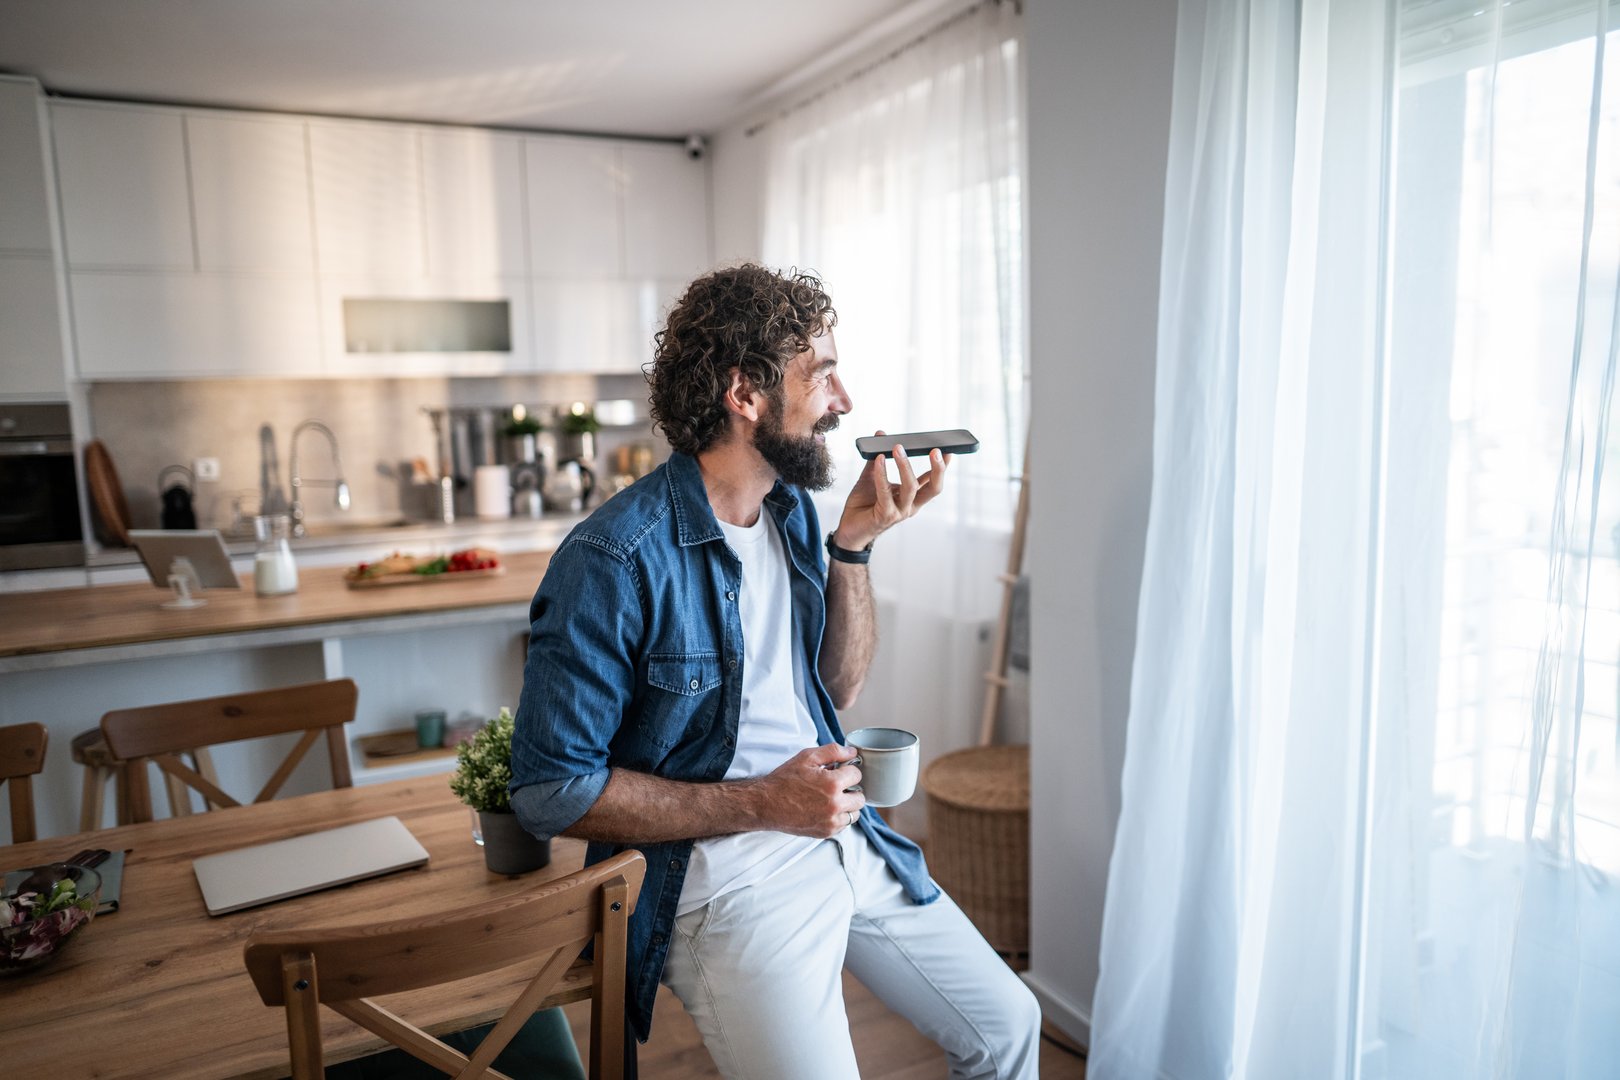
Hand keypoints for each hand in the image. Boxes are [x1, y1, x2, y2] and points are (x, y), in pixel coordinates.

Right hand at [754, 743, 864, 837]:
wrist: (766, 804)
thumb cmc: (784, 780)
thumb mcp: (807, 757)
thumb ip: (833, 751)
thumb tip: (852, 752)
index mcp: (832, 784)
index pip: (857, 775)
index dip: (847, 770)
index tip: (838, 771)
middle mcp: (834, 805)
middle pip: (860, 796)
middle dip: (851, 788)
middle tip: (836, 785)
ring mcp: (831, 821)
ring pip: (855, 812)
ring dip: (848, 804)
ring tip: (832, 798)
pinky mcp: (826, 832)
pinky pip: (844, 824)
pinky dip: (839, 816)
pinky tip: (825, 808)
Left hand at [833, 431, 950, 551]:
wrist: (849, 528)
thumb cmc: (863, 504)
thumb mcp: (872, 477)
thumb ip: (878, 458)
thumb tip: (881, 434)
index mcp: (912, 498)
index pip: (932, 482)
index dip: (941, 467)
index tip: (948, 451)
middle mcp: (910, 506)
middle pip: (933, 489)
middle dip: (938, 469)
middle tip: (935, 450)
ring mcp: (899, 512)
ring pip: (911, 488)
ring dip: (905, 466)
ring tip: (898, 448)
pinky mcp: (885, 516)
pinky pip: (885, 492)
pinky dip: (882, 474)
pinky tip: (878, 460)